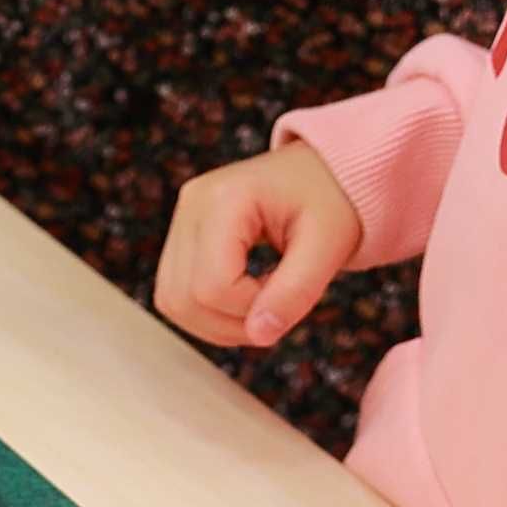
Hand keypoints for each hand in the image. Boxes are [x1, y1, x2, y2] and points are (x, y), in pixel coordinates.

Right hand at [149, 139, 358, 352]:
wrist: (328, 171)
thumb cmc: (334, 201)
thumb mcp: (328, 247)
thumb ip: (294, 292)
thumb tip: (259, 335)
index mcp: (225, 199)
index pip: (213, 285)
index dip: (250, 310)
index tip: (289, 296)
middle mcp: (191, 204)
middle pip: (183, 298)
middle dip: (231, 324)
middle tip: (276, 311)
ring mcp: (182, 217)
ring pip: (172, 300)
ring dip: (216, 323)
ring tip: (262, 306)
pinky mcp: (183, 233)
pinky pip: (176, 291)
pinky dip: (208, 311)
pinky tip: (245, 298)